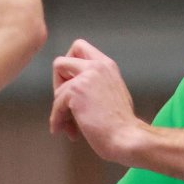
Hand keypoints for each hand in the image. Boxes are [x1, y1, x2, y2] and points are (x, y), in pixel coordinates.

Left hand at [50, 39, 144, 163]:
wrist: (126, 137)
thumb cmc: (121, 123)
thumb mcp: (111, 91)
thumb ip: (94, 83)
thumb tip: (70, 89)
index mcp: (106, 64)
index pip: (79, 47)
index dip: (69, 66)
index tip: (72, 86)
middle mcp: (96, 66)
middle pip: (60, 62)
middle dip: (58, 84)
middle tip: (65, 103)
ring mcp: (85, 77)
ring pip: (57, 90)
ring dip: (59, 110)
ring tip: (69, 126)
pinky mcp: (76, 91)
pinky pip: (56, 105)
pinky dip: (58, 120)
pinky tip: (65, 131)